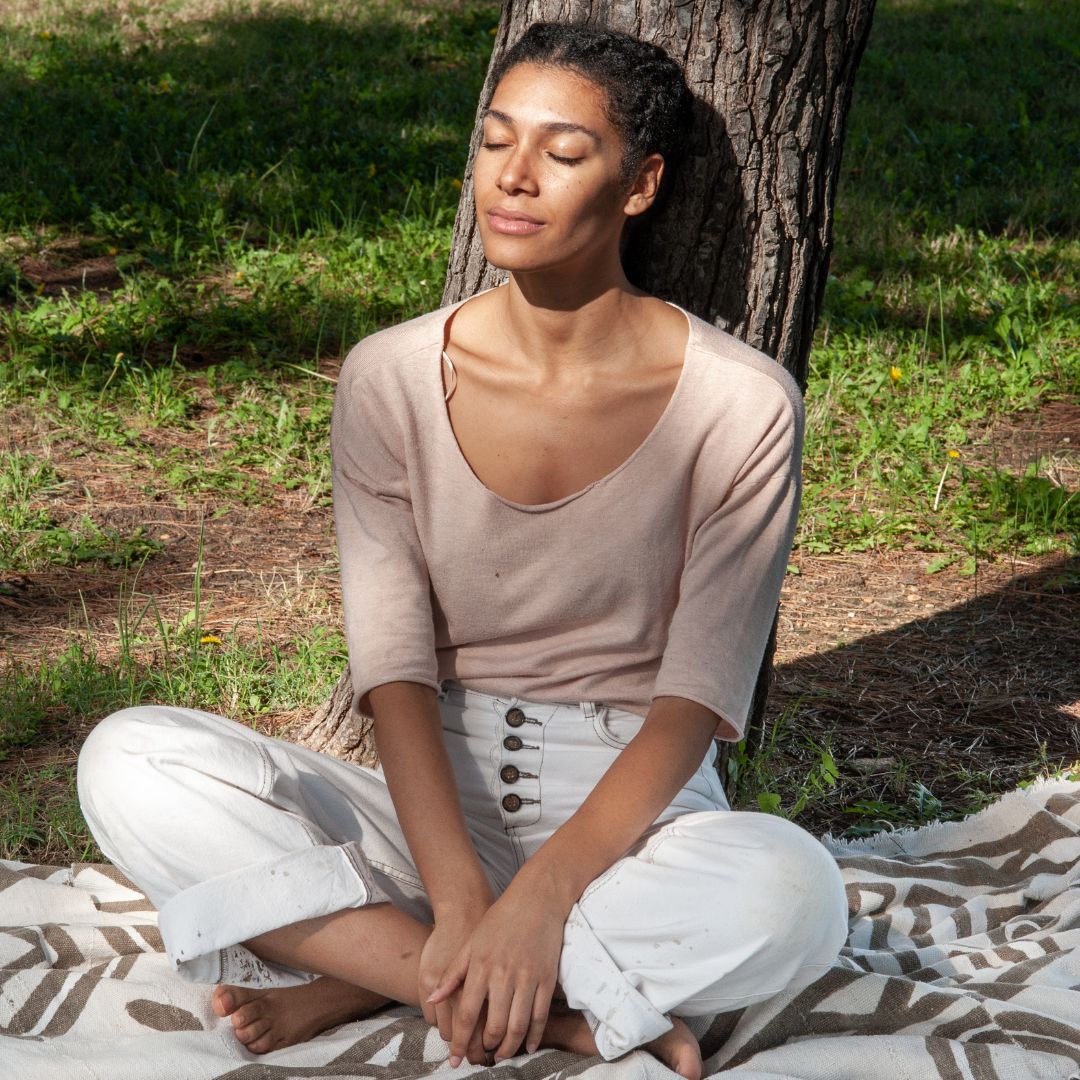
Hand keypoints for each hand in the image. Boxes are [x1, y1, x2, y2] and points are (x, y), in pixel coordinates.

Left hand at [429, 881, 566, 1063]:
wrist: (536, 898)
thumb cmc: (500, 919)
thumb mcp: (471, 941)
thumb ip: (452, 973)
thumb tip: (433, 1001)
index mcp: (481, 965)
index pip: (467, 1013)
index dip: (460, 1040)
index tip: (455, 1059)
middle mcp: (503, 974)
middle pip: (493, 1026)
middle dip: (485, 1048)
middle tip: (481, 1056)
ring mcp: (527, 977)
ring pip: (517, 1026)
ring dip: (509, 1048)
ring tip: (501, 1055)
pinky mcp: (547, 978)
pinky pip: (540, 1016)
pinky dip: (534, 1036)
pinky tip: (527, 1045)